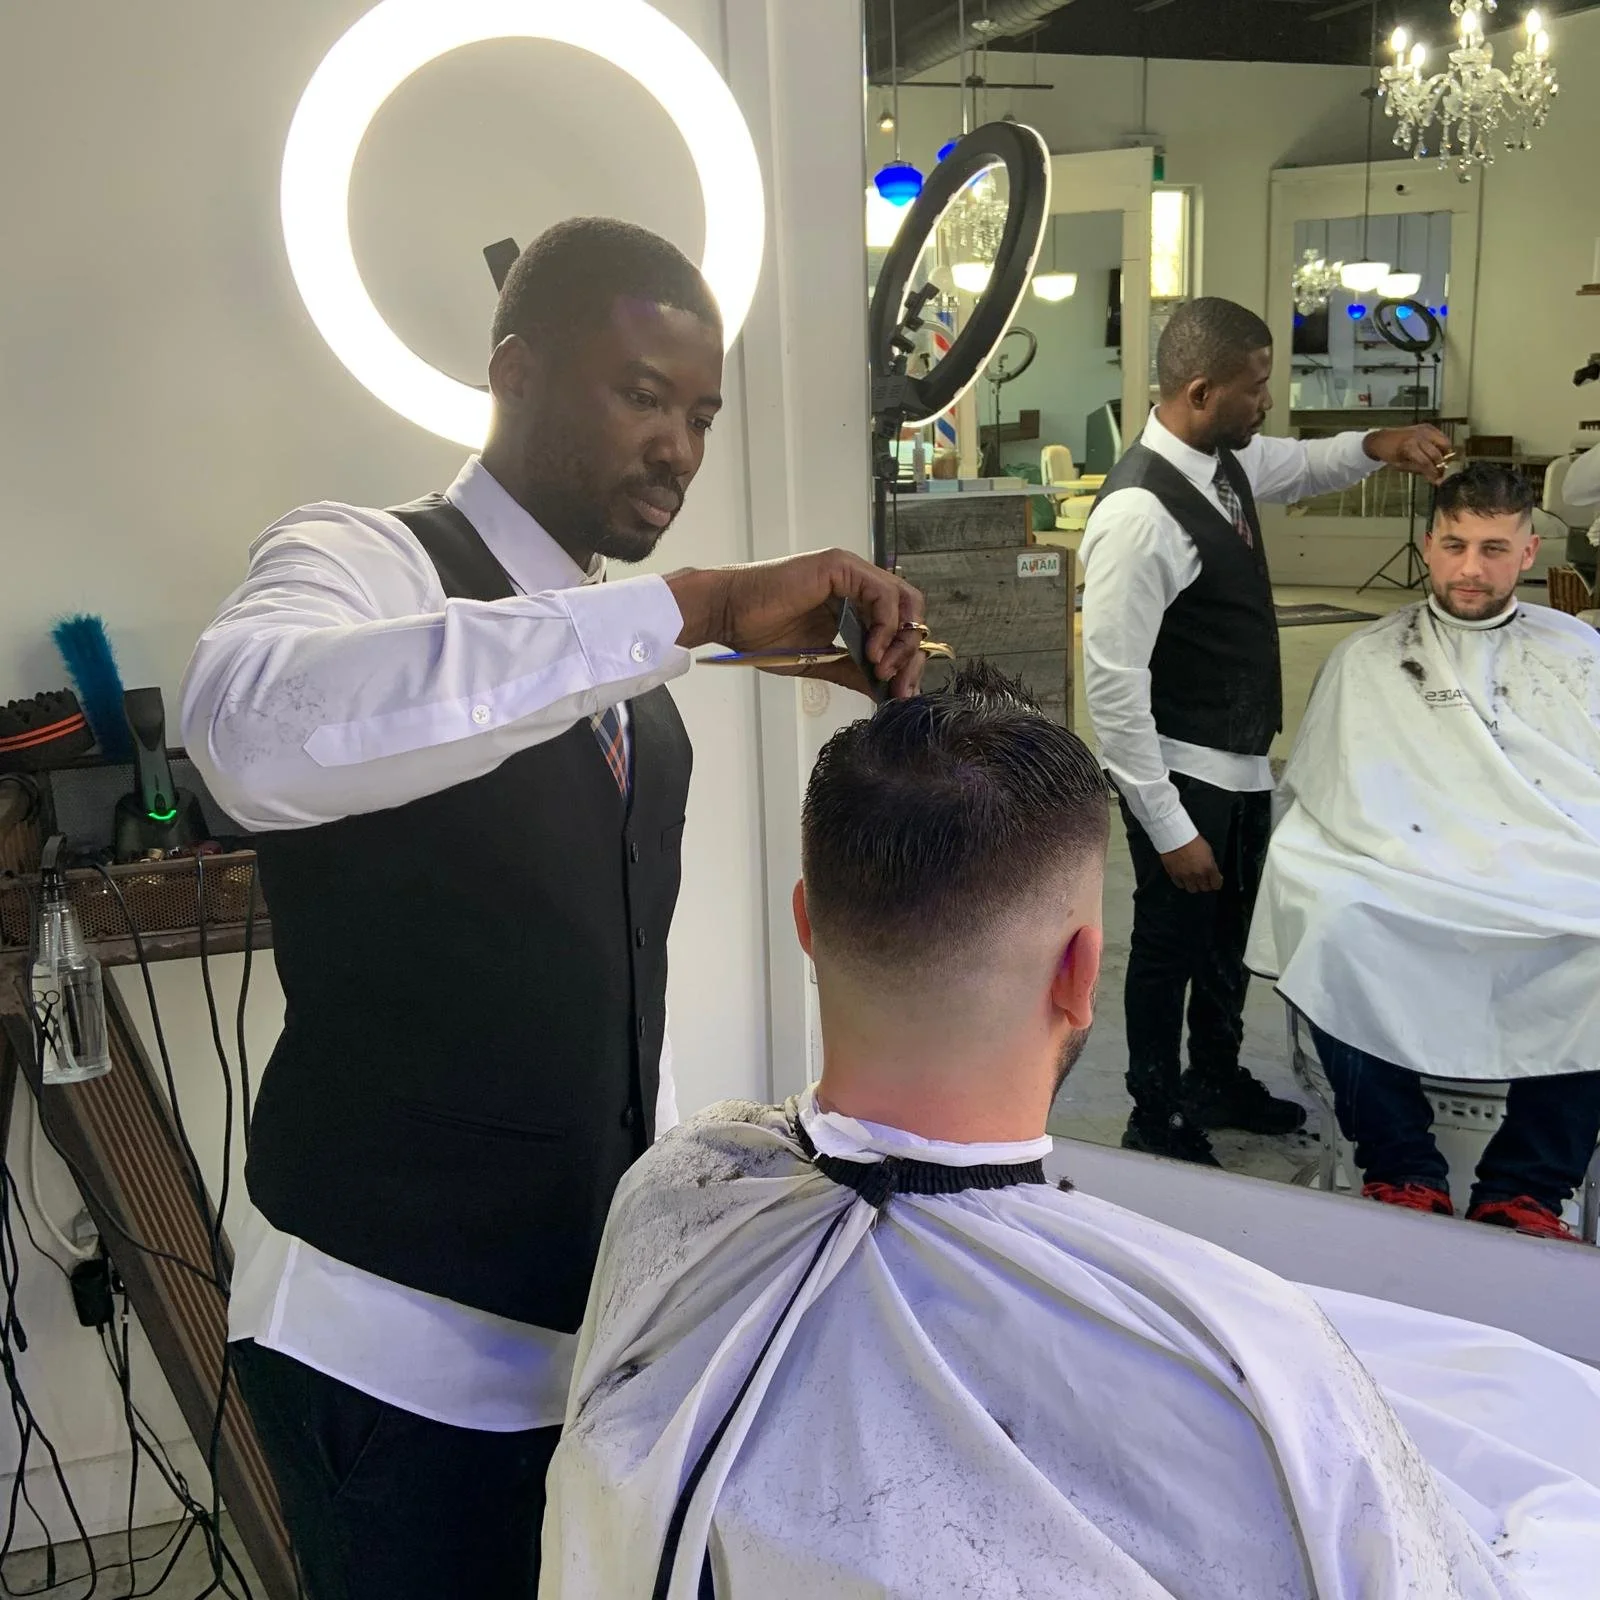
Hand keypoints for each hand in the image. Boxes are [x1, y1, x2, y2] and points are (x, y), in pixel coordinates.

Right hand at [667, 551, 928, 699]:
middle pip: (910, 613)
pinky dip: (885, 624)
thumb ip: (854, 671)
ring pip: (904, 601)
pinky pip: (882, 593)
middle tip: (896, 684)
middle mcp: (858, 584)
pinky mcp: (840, 567)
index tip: (898, 692)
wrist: (728, 616)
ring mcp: (851, 572)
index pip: (900, 626)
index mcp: (854, 603)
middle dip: (910, 653)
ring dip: (900, 641)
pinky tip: (872, 651)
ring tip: (882, 669)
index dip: (907, 659)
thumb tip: (887, 693)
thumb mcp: (820, 662)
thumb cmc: (762, 636)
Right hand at [1160, 837, 1222, 893]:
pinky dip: (1182, 883)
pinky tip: (1184, 877)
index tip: (1215, 881)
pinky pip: (1180, 885)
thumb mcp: (1208, 851)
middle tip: (1204, 879)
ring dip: (1194, 885)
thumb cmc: (1191, 840)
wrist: (1175, 836)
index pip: (1216, 884)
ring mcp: (1185, 876)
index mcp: (1208, 868)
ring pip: (1192, 889)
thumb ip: (1211, 865)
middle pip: (1205, 888)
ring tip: (1193, 879)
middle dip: (1205, 884)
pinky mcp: (1174, 875)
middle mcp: (1198, 874)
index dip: (1216, 882)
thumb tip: (1215, 874)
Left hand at [1364, 424, 1453, 484]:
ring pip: (1445, 443)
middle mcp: (1418, 437)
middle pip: (1437, 454)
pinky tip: (1437, 451)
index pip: (1426, 462)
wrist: (1383, 439)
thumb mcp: (1401, 466)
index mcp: (1409, 447)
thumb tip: (1435, 479)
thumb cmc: (1391, 453)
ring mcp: (1424, 430)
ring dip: (1445, 454)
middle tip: (1441, 472)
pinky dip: (1442, 445)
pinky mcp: (1428, 426)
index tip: (1439, 480)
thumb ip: (1419, 471)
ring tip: (1439, 461)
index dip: (1434, 473)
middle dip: (1440, 465)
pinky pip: (1442, 436)